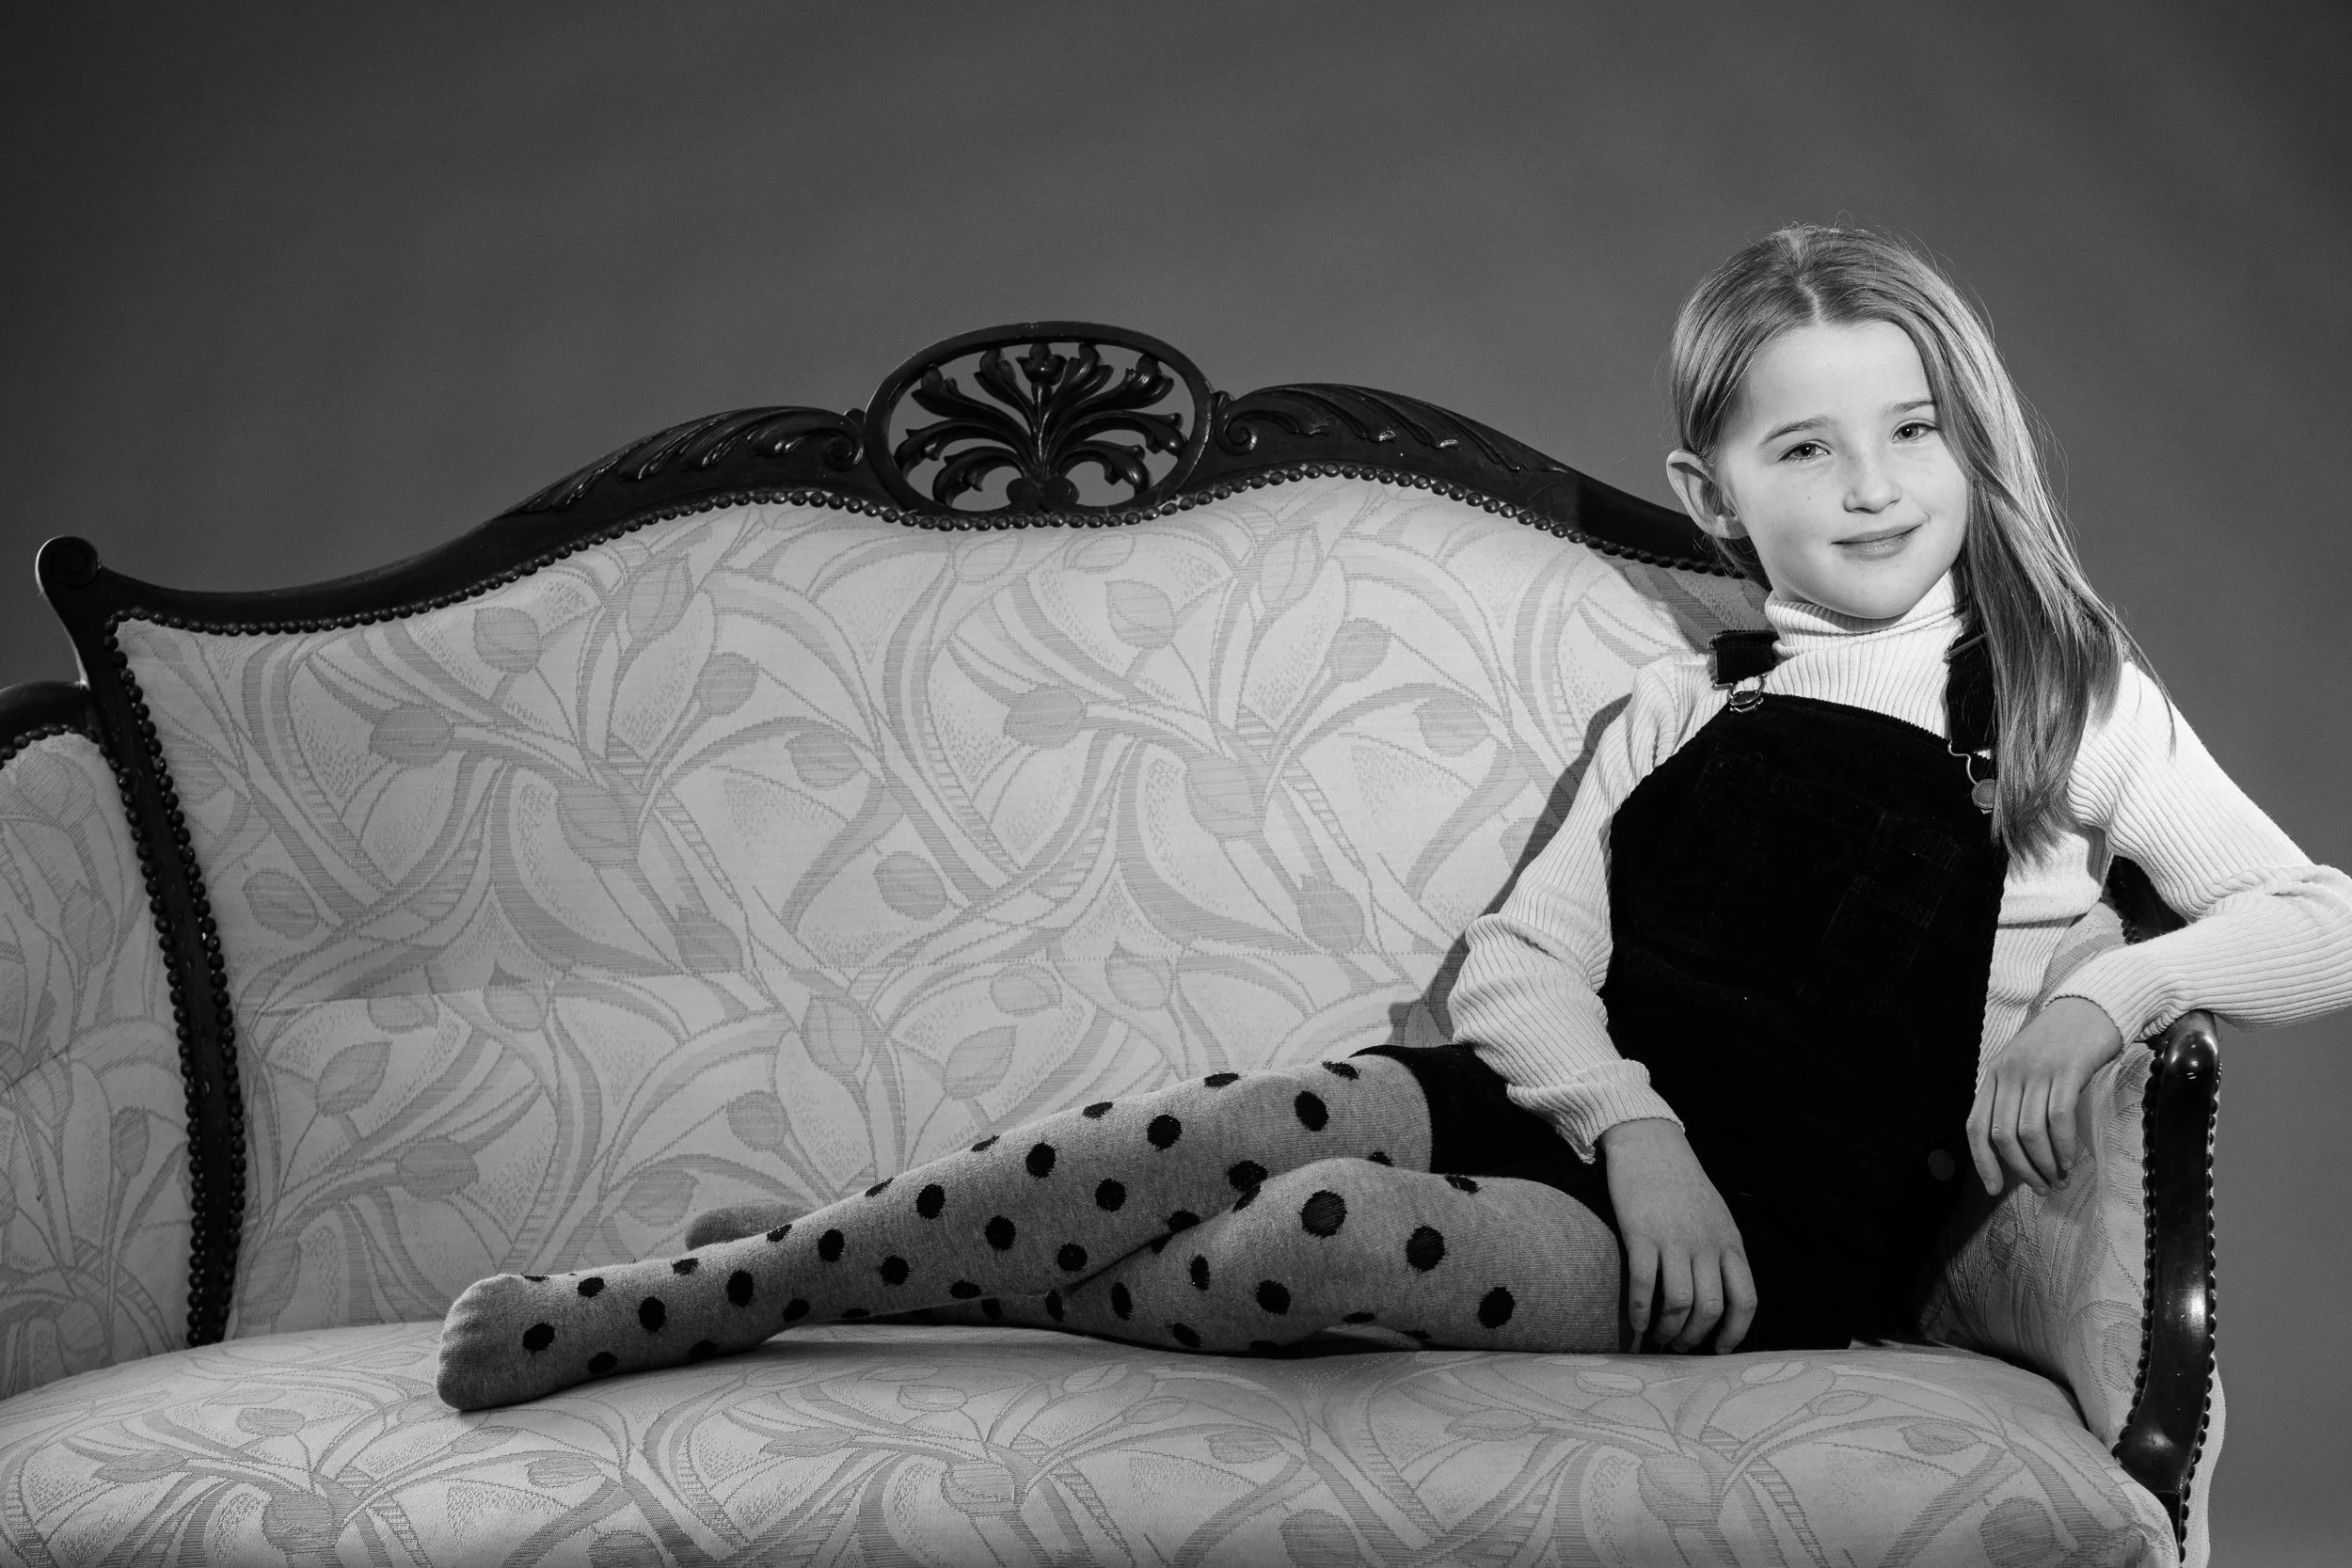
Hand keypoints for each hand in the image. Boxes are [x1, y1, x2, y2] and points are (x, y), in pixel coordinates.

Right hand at [1599, 1118, 1755, 1353]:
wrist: (1649, 1142)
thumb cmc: (1681, 1182)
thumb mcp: (1716, 1216)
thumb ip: (1721, 1252)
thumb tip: (1721, 1294)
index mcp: (1730, 1243)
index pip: (1745, 1300)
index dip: (1734, 1333)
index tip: (1718, 1349)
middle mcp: (1707, 1245)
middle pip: (1710, 1308)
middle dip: (1694, 1338)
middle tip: (1678, 1346)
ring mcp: (1674, 1239)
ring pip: (1679, 1303)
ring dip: (1667, 1330)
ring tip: (1657, 1337)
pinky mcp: (1641, 1233)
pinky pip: (1644, 1284)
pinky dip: (1639, 1311)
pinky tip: (1635, 1323)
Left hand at [1966, 996, 2125, 1196]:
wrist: (2090, 1007)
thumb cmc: (2059, 1044)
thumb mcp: (2025, 1068)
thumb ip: (2014, 1100)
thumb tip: (2014, 1151)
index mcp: (1993, 1075)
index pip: (1975, 1126)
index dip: (1981, 1161)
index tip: (1993, 1189)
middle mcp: (2009, 1073)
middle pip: (2003, 1135)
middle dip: (2021, 1170)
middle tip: (2041, 1188)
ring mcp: (2036, 1071)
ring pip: (2029, 1132)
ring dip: (2044, 1164)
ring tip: (2058, 1178)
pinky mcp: (2066, 1071)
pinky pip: (2057, 1119)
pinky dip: (2062, 1146)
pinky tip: (2070, 1160)